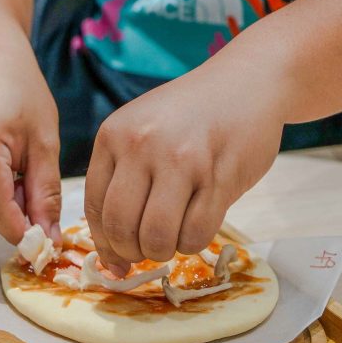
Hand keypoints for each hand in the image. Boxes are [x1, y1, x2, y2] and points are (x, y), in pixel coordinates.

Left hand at [84, 64, 285, 275]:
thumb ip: (122, 175)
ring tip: (172, 240)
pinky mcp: (219, 177)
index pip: (94, 206)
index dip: (103, 242)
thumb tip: (110, 246)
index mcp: (114, 135)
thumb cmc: (190, 116)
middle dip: (131, 252)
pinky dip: (192, 244)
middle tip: (146, 252)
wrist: (247, 83)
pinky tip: (196, 228)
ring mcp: (182, 161)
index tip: (115, 259)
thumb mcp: (141, 129)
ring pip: (157, 236)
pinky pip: (195, 233)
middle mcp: (142, 146)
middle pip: (121, 227)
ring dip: (162, 251)